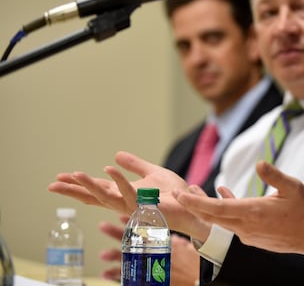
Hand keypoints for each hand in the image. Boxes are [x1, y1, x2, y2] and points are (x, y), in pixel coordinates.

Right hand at [48, 151, 210, 236]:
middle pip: (94, 196)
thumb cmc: (174, 193)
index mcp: (124, 193)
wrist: (191, 204)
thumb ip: (135, 165)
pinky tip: (108, 169)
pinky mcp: (146, 206)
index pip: (96, 189)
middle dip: (74, 190)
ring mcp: (134, 206)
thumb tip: (116, 155)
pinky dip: (119, 181)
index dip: (77, 185)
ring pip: (107, 197)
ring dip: (90, 185)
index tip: (59, 178)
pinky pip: (130, 193)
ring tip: (75, 174)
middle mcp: (125, 202)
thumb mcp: (152, 172)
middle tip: (53, 183)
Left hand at [98, 217, 199, 285]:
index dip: (132, 221)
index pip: (144, 228)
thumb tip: (174, 237)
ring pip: (126, 258)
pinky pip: (128, 276)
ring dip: (113, 255)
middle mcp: (152, 252)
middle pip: (130, 241)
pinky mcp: (146, 277)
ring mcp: (148, 265)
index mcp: (162, 242)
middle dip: (116, 233)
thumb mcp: (186, 246)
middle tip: (103, 226)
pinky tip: (106, 273)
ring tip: (102, 253)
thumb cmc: (192, 262)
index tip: (120, 215)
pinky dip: (116, 275)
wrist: (195, 278)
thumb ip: (177, 241)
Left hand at [174, 162, 303, 258]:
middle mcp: (246, 226)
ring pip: (222, 220)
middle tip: (179, 193)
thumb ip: (274, 175)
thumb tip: (259, 163)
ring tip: (198, 192)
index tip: (180, 195)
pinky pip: (233, 223)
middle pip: (213, 216)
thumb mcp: (292, 187)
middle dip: (194, 204)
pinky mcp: (254, 238)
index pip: (216, 209)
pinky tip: (226, 197)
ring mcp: (249, 234)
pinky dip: (225, 211)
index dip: (195, 202)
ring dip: (209, 207)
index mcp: (253, 212)